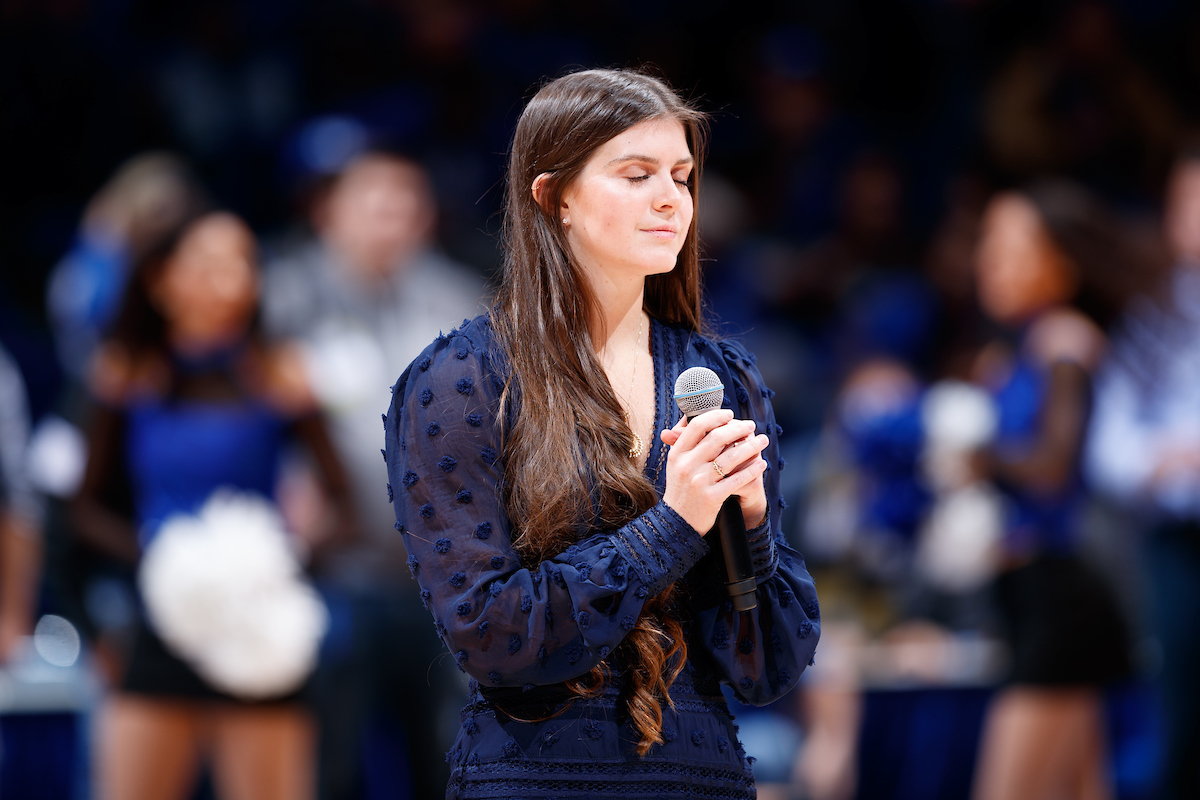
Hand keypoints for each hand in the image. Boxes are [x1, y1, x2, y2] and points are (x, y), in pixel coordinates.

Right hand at [660, 409, 769, 533]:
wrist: (677, 522)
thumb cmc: (681, 489)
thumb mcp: (676, 465)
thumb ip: (685, 442)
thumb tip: (698, 418)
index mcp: (677, 454)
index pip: (697, 426)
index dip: (716, 416)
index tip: (730, 414)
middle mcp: (686, 466)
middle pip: (717, 438)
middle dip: (738, 428)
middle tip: (751, 425)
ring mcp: (699, 482)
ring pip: (731, 457)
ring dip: (751, 446)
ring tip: (763, 440)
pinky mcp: (712, 498)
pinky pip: (737, 480)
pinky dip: (752, 470)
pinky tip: (762, 464)